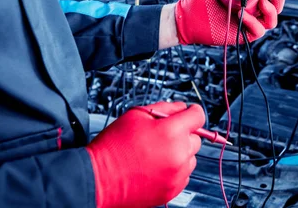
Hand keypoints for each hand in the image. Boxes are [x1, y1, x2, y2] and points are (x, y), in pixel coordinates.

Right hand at [85, 102, 204, 207]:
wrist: (98, 178)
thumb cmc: (113, 146)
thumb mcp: (136, 115)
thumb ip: (164, 108)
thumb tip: (181, 108)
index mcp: (171, 132)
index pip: (198, 116)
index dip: (191, 112)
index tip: (188, 113)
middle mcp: (179, 154)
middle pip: (196, 138)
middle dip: (183, 134)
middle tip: (163, 135)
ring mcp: (177, 174)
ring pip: (191, 157)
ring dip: (180, 153)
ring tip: (156, 153)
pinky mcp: (173, 190)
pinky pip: (183, 174)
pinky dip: (174, 169)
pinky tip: (155, 166)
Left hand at [174, 0, 296, 45]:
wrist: (187, 16)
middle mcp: (252, 7)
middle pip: (277, 3)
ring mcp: (250, 21)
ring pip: (272, 18)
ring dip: (272, 9)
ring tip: (261, 1)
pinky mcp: (244, 34)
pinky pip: (258, 30)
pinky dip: (253, 22)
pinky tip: (242, 14)